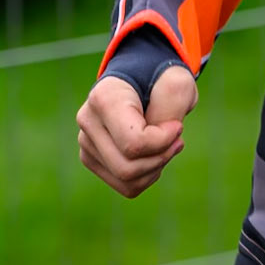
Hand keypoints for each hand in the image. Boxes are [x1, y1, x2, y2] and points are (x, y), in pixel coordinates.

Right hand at [76, 65, 197, 197]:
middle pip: (127, 168)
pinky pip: (124, 185)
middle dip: (161, 158)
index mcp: (104, 98)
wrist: (144, 78)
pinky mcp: (92, 158)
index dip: (164, 141)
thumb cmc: (161, 80)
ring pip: (126, 181)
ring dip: (155, 168)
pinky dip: (147, 176)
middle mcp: (87, 121)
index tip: (177, 125)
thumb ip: (170, 112)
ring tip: (167, 146)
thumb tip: (154, 146)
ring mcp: (86, 142)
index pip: (134, 144)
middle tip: (177, 140)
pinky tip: (154, 155)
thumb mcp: (178, 84)